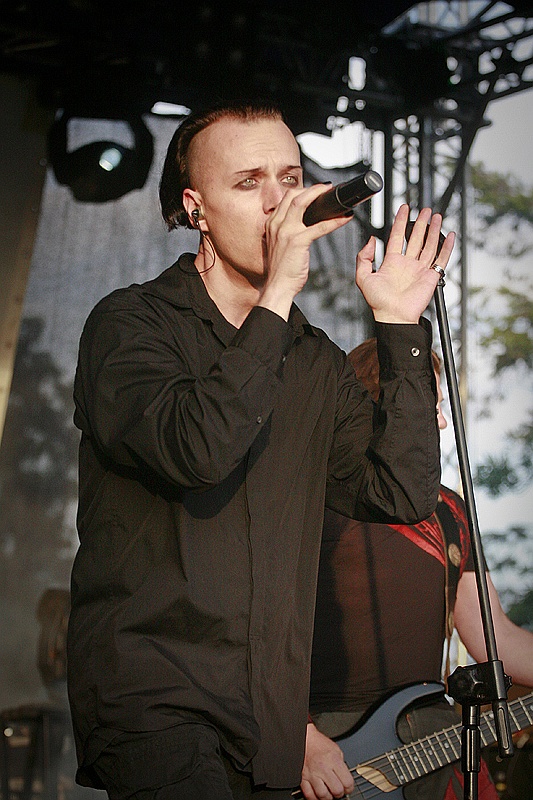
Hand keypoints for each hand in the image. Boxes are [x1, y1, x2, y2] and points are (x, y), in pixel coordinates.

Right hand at [258, 184, 352, 319]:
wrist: (278, 286)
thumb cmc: (282, 270)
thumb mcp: (279, 245)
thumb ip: (285, 232)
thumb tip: (302, 225)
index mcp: (272, 224)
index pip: (286, 199)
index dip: (301, 191)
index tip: (314, 190)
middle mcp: (276, 224)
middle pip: (292, 195)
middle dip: (311, 188)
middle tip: (325, 188)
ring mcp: (286, 232)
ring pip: (302, 203)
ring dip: (319, 195)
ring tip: (333, 195)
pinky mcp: (297, 241)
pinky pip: (319, 226)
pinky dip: (334, 221)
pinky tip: (344, 219)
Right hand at [299, 723, 353, 799]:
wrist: (304, 738)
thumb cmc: (319, 743)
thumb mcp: (336, 750)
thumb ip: (341, 765)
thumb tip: (346, 779)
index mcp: (333, 759)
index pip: (347, 782)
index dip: (349, 787)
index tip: (347, 787)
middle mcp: (323, 768)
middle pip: (336, 790)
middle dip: (339, 792)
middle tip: (338, 789)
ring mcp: (312, 774)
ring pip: (323, 795)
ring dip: (327, 796)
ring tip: (328, 791)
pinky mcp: (302, 778)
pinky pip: (309, 795)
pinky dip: (314, 798)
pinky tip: (318, 793)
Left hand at [355, 204, 454, 323]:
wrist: (394, 316)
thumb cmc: (379, 302)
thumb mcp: (363, 277)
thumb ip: (363, 257)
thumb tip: (370, 240)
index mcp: (391, 263)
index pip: (397, 236)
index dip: (400, 221)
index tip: (404, 208)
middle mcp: (407, 264)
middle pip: (415, 238)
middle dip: (420, 223)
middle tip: (425, 210)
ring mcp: (420, 270)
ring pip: (429, 245)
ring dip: (433, 230)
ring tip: (436, 216)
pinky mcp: (431, 277)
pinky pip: (441, 259)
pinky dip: (447, 247)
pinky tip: (450, 235)